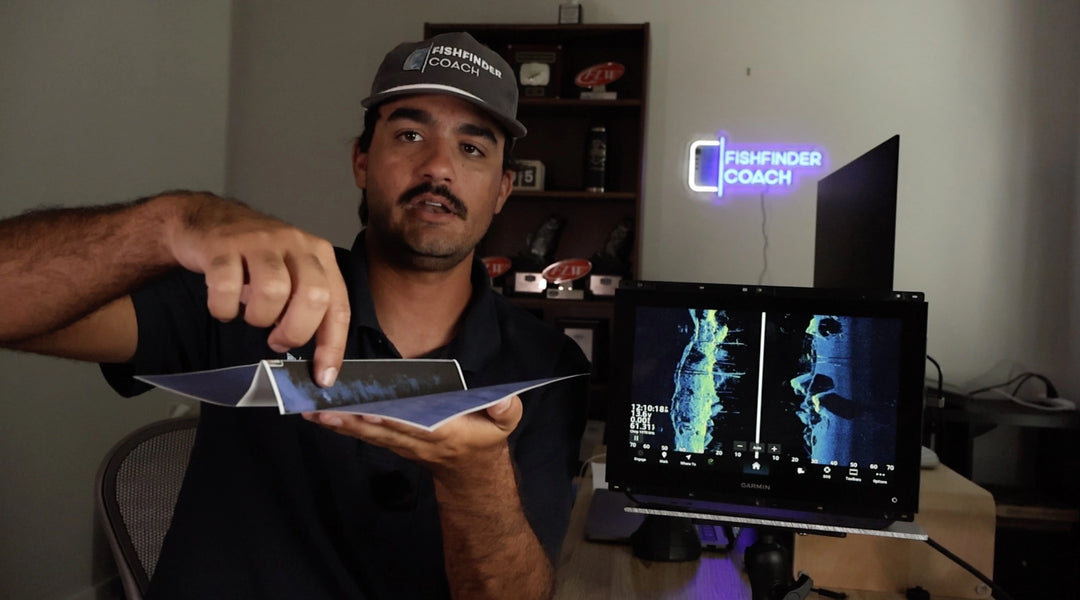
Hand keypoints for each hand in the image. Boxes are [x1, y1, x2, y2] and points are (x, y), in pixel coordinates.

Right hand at [166, 193, 349, 384]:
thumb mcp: (291, 274)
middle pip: (313, 297)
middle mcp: (295, 244)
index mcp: (319, 255)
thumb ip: (306, 306)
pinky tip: (223, 307)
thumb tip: (317, 363)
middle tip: (277, 341)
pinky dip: (223, 309)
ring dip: (258, 318)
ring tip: (250, 317)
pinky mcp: (223, 245)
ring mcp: (259, 242)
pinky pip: (226, 288)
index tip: (323, 377)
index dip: (333, 347)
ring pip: (273, 292)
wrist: (207, 219)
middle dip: (295, 332)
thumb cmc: (255, 258)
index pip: (338, 306)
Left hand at [302, 395, 522, 483]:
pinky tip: (324, 416)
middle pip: (378, 430)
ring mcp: (403, 444)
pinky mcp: (394, 443)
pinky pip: (367, 433)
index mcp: (442, 433)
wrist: (473, 474)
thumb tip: (504, 398)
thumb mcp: (505, 424)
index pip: (410, 424)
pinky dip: (345, 425)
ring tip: (312, 411)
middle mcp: (416, 440)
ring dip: (340, 424)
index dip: (387, 418)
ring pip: (367, 433)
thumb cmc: (485, 440)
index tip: (364, 410)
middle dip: (349, 421)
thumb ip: (506, 409)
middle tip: (320, 410)